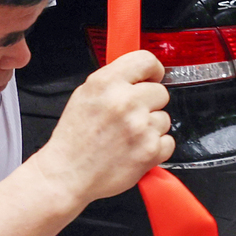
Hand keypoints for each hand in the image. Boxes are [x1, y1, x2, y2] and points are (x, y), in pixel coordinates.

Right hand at [34, 50, 172, 203]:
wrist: (67, 175)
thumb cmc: (74, 139)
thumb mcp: (84, 95)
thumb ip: (113, 81)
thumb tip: (137, 75)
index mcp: (106, 83)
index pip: (146, 60)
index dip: (153, 70)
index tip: (153, 77)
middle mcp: (125, 102)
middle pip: (160, 92)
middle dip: (149, 103)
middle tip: (131, 116)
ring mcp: (140, 126)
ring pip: (164, 118)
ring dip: (151, 127)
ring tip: (128, 136)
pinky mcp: (150, 150)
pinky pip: (168, 141)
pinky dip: (155, 148)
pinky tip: (135, 149)